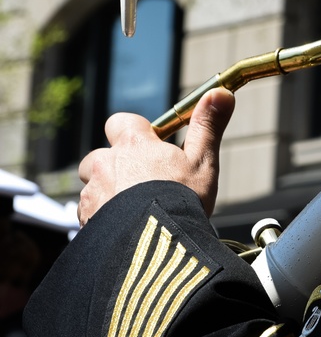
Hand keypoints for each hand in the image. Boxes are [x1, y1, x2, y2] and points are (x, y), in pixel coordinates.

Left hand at [77, 89, 234, 225]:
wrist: (154, 244)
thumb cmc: (181, 199)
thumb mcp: (203, 161)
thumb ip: (207, 126)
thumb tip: (220, 92)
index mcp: (133, 144)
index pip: (120, 122)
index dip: (132, 132)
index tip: (148, 145)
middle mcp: (106, 162)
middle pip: (99, 156)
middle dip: (113, 166)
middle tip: (139, 183)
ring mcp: (93, 192)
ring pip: (93, 186)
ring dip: (107, 194)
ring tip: (131, 212)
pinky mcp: (84, 219)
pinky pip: (88, 214)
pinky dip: (101, 218)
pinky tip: (122, 230)